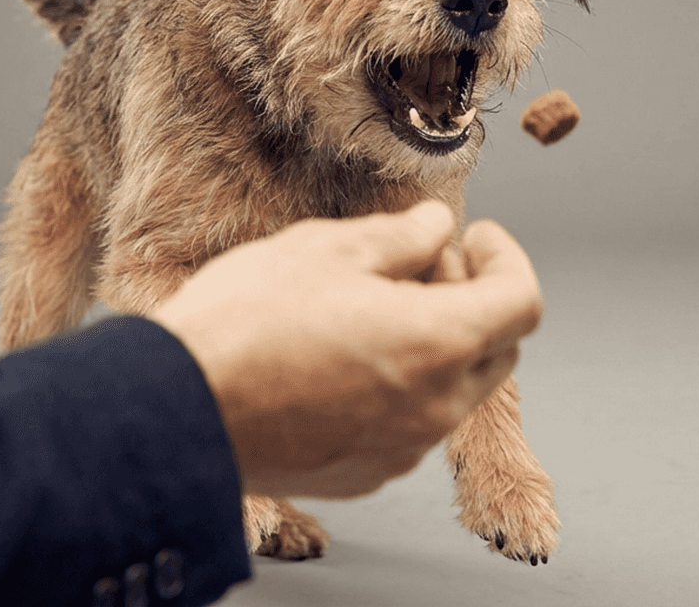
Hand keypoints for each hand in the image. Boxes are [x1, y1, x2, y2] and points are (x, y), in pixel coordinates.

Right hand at [147, 201, 542, 497]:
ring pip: (454, 389)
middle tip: (422, 264)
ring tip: (371, 308)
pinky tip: (343, 357)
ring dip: (437, 344)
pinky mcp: (366, 473)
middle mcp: (436, 406)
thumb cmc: (245, 323)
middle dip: (475, 298)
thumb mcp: (326, 250)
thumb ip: (400, 237)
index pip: (522, 300)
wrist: (176, 412)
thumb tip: (435, 225)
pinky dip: (401, 386)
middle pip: (498, 349)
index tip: (475, 236)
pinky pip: (410, 424)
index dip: (507, 258)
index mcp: (440, 342)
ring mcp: (403, 448)